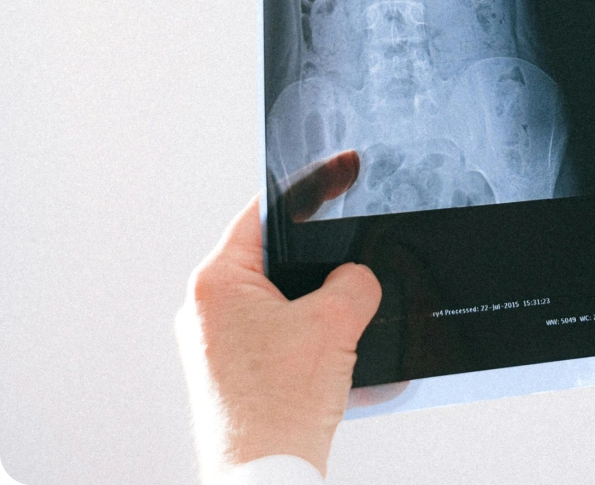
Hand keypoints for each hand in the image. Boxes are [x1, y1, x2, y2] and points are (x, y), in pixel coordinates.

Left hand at [176, 156, 390, 481]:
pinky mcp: (229, 377)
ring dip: (315, 304)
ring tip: (345, 316)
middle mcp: (205, 311)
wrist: (266, 481)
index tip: (340, 173)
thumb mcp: (336, 321)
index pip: (265, 212)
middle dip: (318, 259)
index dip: (310, 191)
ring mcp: (214, 347)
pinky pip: (275, 336)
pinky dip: (307, 336)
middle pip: (273, 258)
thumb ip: (355, 279)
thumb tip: (357, 277)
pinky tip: (336, 351)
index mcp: (216, 282)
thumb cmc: (280, 409)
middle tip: (351, 258)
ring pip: (277, 299)